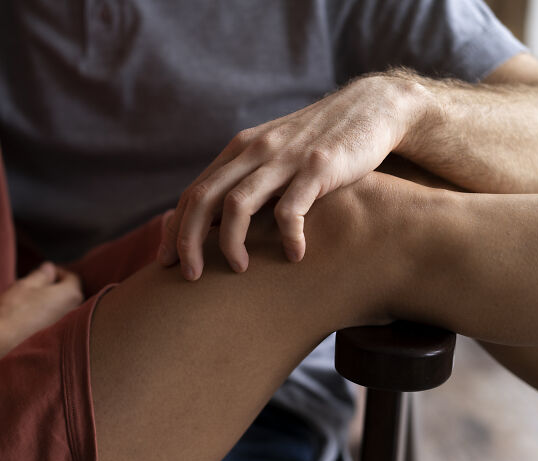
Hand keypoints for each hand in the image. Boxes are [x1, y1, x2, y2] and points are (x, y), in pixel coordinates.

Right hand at [0, 262, 84, 350]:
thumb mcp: (26, 285)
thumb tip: (50, 268)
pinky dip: (48, 320)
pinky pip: (57, 326)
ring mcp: (69, 329)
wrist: (3, 347)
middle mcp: (76, 312)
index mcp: (71, 294)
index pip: (71, 278)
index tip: (42, 274)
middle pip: (68, 295)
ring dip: (51, 305)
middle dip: (54, 289)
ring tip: (30, 306)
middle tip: (34, 289)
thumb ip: (41, 274)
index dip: (57, 272)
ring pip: (63, 311)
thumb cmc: (14, 312)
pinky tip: (31, 323)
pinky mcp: (59, 342)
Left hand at [158, 72, 425, 279]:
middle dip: (188, 240)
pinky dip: (288, 238)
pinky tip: (295, 256)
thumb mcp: (275, 153)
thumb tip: (218, 222)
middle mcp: (254, 151)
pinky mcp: (318, 167)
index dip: (175, 229)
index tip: (166, 262)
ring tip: (239, 270)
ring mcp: (285, 158)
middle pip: (203, 199)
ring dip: (231, 243)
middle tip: (189, 276)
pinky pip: (290, 210)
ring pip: (237, 205)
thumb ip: (248, 178)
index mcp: (239, 150)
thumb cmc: (319, 141)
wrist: (371, 108)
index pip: (192, 192)